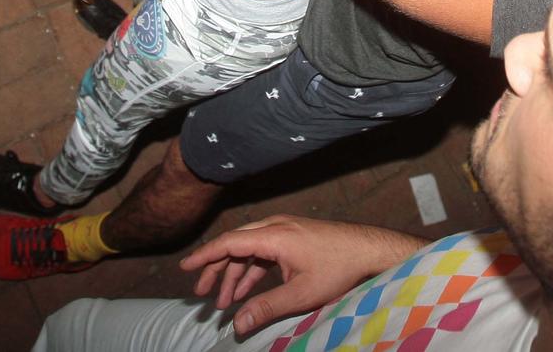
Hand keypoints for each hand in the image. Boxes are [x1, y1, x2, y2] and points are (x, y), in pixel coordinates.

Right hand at [181, 215, 398, 336]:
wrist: (367, 249)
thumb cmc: (337, 267)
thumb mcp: (300, 294)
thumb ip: (266, 308)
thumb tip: (237, 325)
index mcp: (275, 235)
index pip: (231, 242)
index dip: (205, 255)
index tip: (185, 268)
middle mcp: (277, 227)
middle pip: (236, 244)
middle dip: (216, 269)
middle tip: (200, 294)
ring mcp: (286, 231)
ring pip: (249, 249)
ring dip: (234, 274)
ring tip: (221, 302)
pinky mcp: (293, 238)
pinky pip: (263, 252)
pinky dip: (251, 271)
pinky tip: (244, 293)